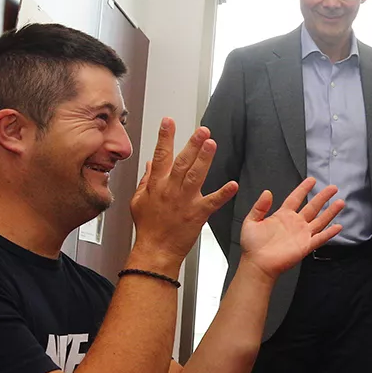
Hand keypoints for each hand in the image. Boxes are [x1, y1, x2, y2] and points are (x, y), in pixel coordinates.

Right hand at [130, 119, 237, 271]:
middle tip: (201, 130)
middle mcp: (171, 190)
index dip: (164, 137)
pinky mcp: (197, 214)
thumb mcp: (138, 201)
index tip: (168, 122)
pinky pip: (213, 202)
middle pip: (182, 162)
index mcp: (157, 185)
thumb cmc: (148, 228)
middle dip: (192, 144)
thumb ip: (146, 180)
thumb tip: (151, 164)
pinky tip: (233, 184)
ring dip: (204, 159)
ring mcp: (185, 201)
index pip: (160, 156)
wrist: (156, 250)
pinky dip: (223, 194)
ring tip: (211, 144)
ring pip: (196, 176)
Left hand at [239, 178, 344, 279]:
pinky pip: (320, 238)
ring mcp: (302, 234)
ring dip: (331, 212)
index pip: (296, 198)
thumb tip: (267, 192)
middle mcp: (295, 223)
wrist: (257, 264)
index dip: (304, 188)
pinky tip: (338, 227)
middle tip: (333, 188)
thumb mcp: (251, 221)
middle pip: (313, 207)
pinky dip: (330, 233)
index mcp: (283, 216)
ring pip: (320, 220)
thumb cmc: (252, 245)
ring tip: (341, 202)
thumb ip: (259, 206)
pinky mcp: (305, 246)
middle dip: (323, 197)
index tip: (312, 180)